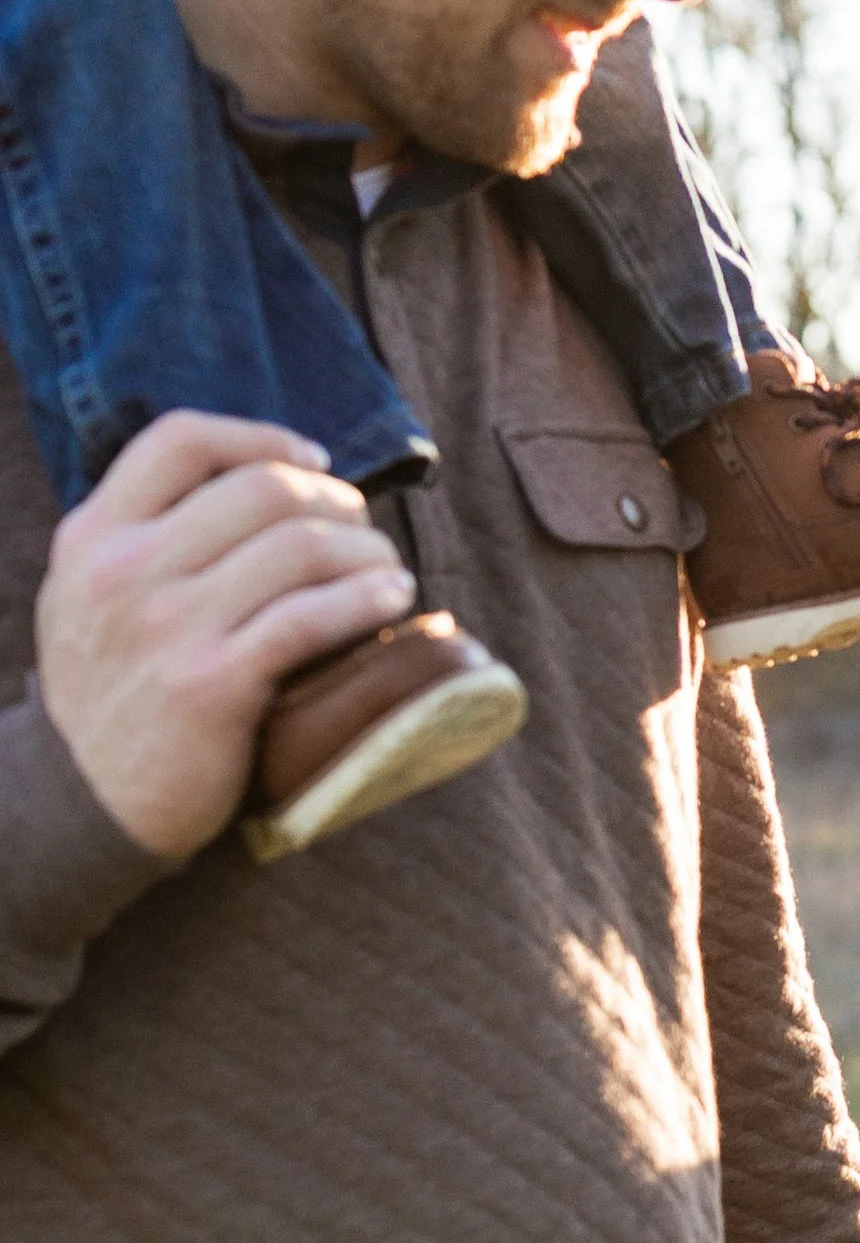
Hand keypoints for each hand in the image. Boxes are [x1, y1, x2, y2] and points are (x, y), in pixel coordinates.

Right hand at [35, 412, 416, 859]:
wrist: (83, 804)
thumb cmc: (110, 693)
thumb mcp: (88, 597)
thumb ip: (144, 538)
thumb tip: (257, 485)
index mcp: (92, 535)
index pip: (180, 440)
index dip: (262, 438)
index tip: (314, 462)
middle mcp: (124, 569)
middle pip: (260, 488)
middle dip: (334, 499)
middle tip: (362, 526)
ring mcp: (166, 625)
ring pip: (300, 547)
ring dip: (366, 549)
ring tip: (388, 568)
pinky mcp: (211, 684)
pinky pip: (310, 618)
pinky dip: (367, 599)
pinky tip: (392, 600)